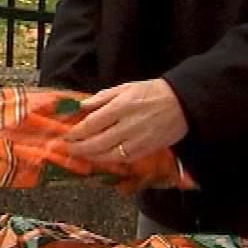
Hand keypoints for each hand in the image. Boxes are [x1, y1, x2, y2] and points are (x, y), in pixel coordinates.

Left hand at [63, 79, 188, 163]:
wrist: (182, 102)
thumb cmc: (151, 92)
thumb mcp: (125, 87)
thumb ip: (102, 97)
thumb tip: (81, 106)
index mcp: (122, 106)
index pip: (92, 123)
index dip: (76, 132)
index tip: (66, 136)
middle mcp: (129, 125)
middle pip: (98, 142)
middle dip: (79, 148)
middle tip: (68, 149)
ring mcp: (139, 140)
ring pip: (109, 155)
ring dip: (92, 157)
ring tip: (80, 155)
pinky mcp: (148, 150)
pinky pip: (124, 159)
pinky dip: (110, 161)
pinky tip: (100, 158)